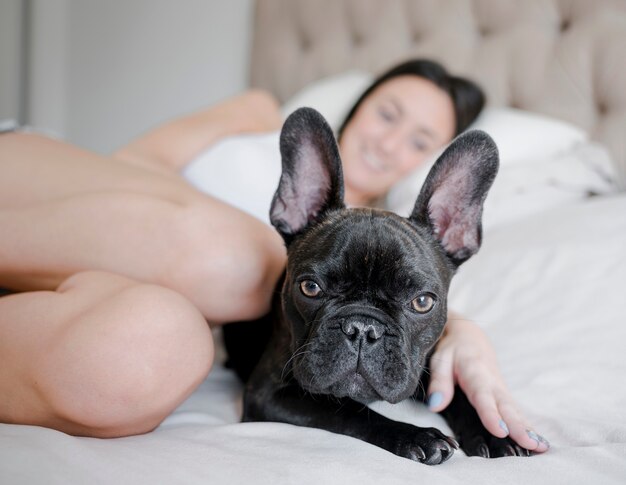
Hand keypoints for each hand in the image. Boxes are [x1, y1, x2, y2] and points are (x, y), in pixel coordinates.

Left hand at [426, 313, 548, 452]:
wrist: (469, 336)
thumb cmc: (452, 349)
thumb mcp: (440, 360)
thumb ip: (439, 383)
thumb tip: (435, 406)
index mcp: (475, 371)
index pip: (483, 395)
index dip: (491, 414)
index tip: (500, 430)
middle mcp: (492, 382)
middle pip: (506, 405)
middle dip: (517, 426)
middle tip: (528, 444)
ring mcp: (501, 389)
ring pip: (515, 409)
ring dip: (528, 428)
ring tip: (540, 447)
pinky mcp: (504, 394)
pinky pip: (516, 411)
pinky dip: (528, 426)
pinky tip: (539, 443)